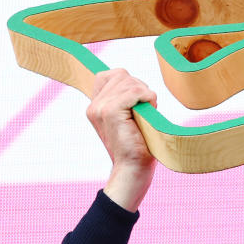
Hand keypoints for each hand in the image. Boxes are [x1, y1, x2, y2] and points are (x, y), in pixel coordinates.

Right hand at [87, 69, 157, 211]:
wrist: (133, 168)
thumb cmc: (136, 146)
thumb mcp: (127, 118)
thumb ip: (125, 100)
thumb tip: (136, 83)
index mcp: (95, 107)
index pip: (108, 75)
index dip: (128, 83)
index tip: (137, 103)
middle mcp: (94, 105)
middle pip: (121, 75)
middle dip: (139, 88)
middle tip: (145, 110)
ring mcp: (100, 108)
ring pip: (129, 82)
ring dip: (145, 94)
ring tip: (146, 113)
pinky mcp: (110, 111)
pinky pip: (134, 92)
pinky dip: (147, 98)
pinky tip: (149, 112)